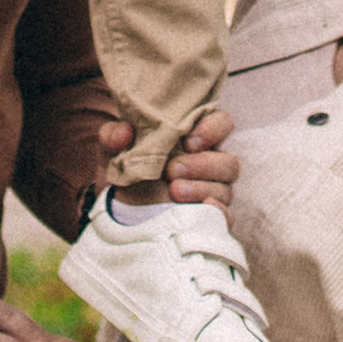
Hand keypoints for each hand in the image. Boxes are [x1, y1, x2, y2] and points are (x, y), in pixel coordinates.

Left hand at [99, 109, 238, 213]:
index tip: (187, 141)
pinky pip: (225, 217)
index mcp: (195, 136)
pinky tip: (199, 209)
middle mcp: (210, 163)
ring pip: (226, 189)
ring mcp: (212, 192)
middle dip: (202, 165)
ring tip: (173, 191)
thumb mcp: (114, 148)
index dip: (212, 129)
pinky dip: (217, 213)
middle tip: (172, 170)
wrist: (119, 208)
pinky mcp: (208, 218)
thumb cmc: (126, 168)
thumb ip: (114, 135)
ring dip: (201, 188)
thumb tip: (124, 132)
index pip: (222, 123)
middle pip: (229, 162)